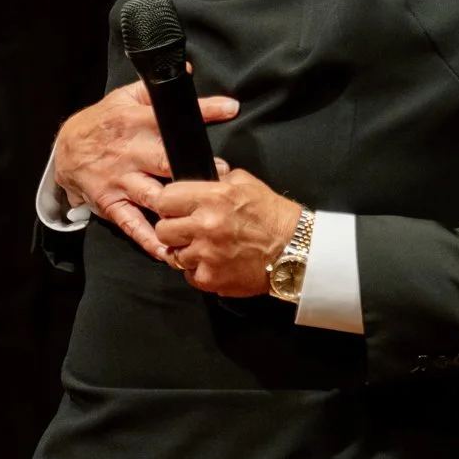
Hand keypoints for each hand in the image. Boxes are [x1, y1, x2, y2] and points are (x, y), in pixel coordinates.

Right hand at [51, 81, 239, 259]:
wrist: (65, 150)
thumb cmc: (103, 123)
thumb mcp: (124, 98)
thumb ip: (155, 89)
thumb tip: (189, 71)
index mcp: (134, 122)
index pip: (171, 116)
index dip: (201, 111)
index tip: (229, 108)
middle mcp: (129, 152)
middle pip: (165, 160)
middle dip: (192, 166)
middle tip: (221, 173)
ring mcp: (120, 180)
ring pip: (151, 195)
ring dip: (175, 206)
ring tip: (200, 214)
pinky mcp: (112, 203)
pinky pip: (131, 224)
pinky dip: (148, 239)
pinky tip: (166, 250)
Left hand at [151, 168, 302, 297]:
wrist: (295, 251)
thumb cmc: (273, 217)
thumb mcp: (247, 184)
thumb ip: (218, 180)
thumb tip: (200, 179)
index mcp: (213, 198)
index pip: (165, 199)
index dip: (169, 204)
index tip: (176, 209)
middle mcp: (205, 226)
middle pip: (163, 230)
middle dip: (174, 230)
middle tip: (189, 231)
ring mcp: (206, 255)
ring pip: (173, 256)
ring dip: (186, 252)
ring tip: (205, 249)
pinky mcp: (211, 279)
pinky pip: (189, 276)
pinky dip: (199, 271)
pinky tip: (215, 264)